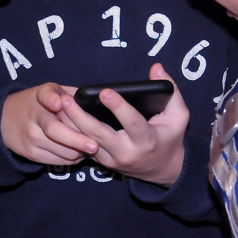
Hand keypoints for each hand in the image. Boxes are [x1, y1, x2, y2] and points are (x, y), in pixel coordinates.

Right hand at [1, 84, 97, 164]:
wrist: (7, 118)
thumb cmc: (39, 103)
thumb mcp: (52, 91)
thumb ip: (71, 95)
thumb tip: (95, 103)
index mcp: (42, 96)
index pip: (45, 95)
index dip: (51, 99)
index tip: (59, 103)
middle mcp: (34, 116)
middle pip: (54, 130)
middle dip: (76, 139)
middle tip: (94, 146)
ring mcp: (31, 136)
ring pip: (57, 148)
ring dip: (77, 152)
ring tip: (91, 150)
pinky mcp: (30, 152)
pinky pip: (54, 160)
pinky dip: (69, 159)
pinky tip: (79, 154)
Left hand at [58, 63, 189, 185]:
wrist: (164, 169)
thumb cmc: (171, 137)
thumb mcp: (179, 115)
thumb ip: (171, 90)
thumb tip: (156, 68)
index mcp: (147, 140)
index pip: (131, 122)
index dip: (118, 107)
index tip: (105, 92)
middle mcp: (127, 152)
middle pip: (99, 134)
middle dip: (81, 116)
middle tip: (66, 99)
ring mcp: (113, 160)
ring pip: (87, 142)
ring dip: (71, 124)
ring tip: (59, 106)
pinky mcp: (103, 163)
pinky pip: (84, 147)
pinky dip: (72, 133)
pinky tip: (61, 119)